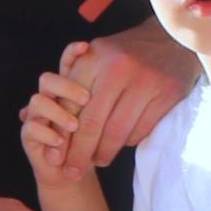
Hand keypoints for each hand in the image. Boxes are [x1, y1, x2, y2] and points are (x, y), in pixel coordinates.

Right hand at [21, 52, 98, 178]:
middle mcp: (49, 98)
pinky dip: (48, 134)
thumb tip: (124, 90)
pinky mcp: (28, 134)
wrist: (73, 173)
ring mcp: (36, 115)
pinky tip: (61, 142)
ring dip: (58, 113)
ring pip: (38, 100)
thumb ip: (110, 105)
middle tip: (86, 98)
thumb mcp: (106, 123)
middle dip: (66, 86)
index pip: (66, 64)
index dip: (72, 53)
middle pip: (48, 78)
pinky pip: (31, 127)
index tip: (86, 47)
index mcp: (68, 90)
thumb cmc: (92, 144)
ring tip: (74, 126)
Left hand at [68, 23, 197, 169]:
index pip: (71, 104)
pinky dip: (128, 142)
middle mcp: (119, 68)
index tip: (56, 155)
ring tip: (97, 161)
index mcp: (96, 58)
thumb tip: (39, 119)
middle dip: (79, 153)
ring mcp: (146, 82)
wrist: (171, 38)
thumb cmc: (124, 53)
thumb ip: (71, 83)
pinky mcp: (168, 94)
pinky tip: (122, 142)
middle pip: (92, 123)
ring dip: (104, 153)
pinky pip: (141, 130)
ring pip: (118, 132)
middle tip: (71, 172)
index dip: (62, 134)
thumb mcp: (95, 56)